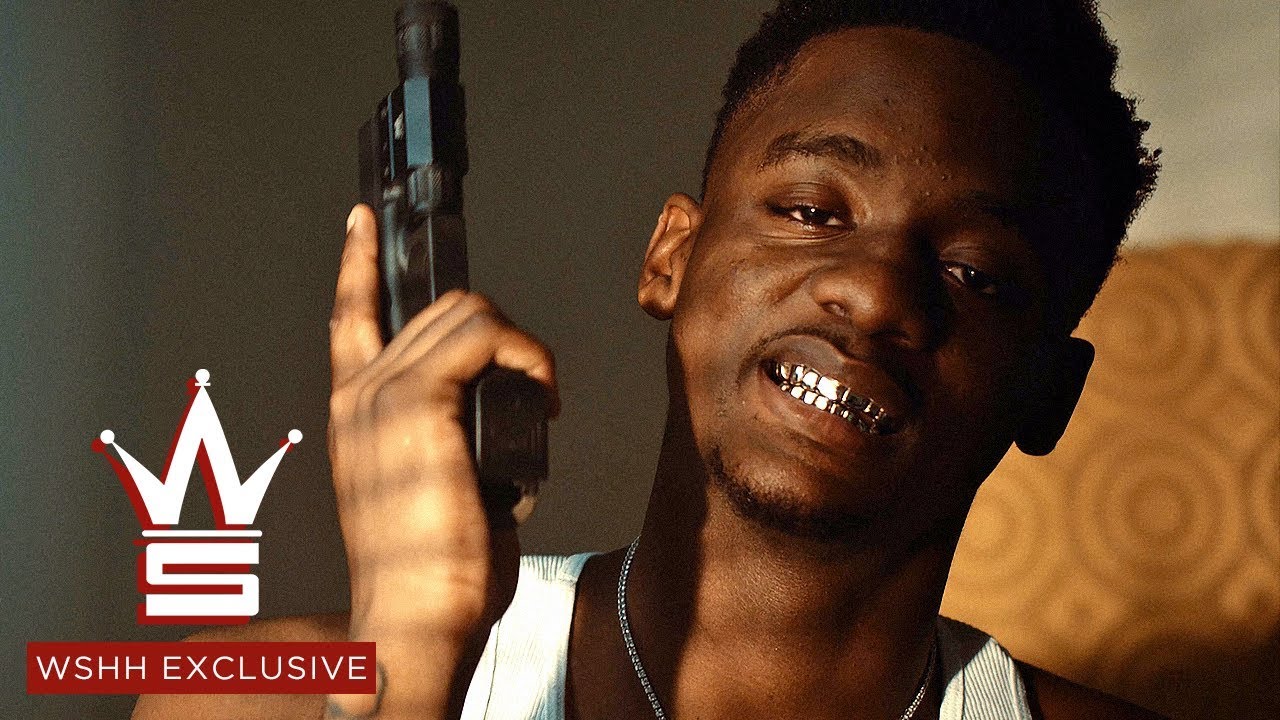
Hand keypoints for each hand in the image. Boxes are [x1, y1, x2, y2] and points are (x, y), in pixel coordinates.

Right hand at [325, 205, 556, 718]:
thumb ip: (447, 434)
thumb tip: (503, 408)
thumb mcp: (432, 488)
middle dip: (501, 337)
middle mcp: (359, 395)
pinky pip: (485, 336)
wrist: (416, 617)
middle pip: (441, 309)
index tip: (362, 223)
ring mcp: (381, 395)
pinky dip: (527, 358)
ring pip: (467, 312)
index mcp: (354, 412)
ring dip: (520, 349)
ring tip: (536, 403)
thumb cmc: (432, 570)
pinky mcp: (416, 403)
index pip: (350, 316)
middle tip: (530, 392)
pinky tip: (540, 399)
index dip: (357, 264)